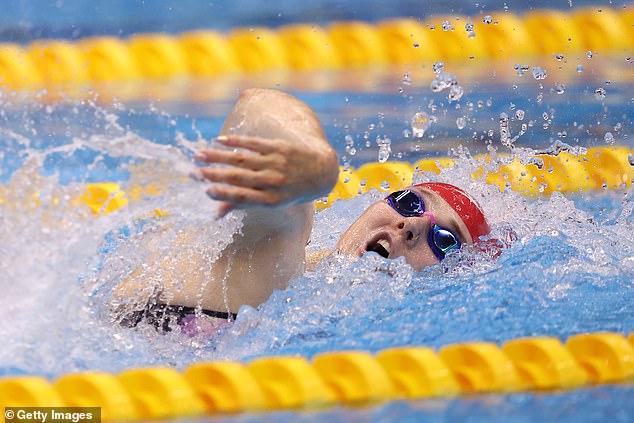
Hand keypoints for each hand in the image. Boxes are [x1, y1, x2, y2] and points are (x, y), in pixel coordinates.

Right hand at [194, 135, 337, 216]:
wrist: (321, 171)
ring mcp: (277, 163)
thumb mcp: (272, 202)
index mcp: (271, 200)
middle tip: (192, 172)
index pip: (242, 197)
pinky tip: (219, 140)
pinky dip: (236, 141)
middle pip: (238, 178)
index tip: (205, 190)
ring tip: (199, 155)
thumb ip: (243, 204)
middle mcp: (274, 182)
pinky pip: (254, 143)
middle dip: (213, 175)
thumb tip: (215, 215)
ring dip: (218, 156)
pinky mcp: (280, 147)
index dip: (223, 194)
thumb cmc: (291, 190)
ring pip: (242, 159)